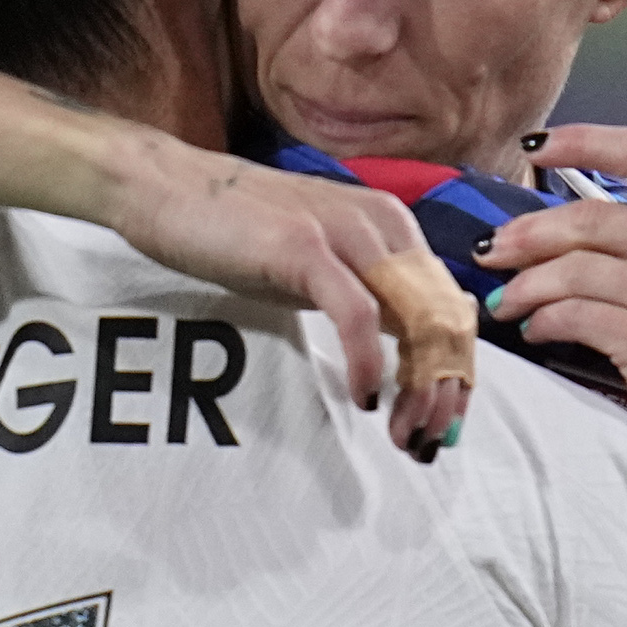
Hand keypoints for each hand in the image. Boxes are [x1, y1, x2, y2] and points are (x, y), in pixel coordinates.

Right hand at [104, 135, 475, 457]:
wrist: (169, 187)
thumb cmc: (238, 230)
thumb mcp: (318, 264)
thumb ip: (364, 293)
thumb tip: (405, 349)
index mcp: (393, 225)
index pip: (450, 305)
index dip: (456, 370)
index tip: (441, 421)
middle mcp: (383, 223)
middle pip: (443, 317)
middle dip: (444, 389)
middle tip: (428, 439)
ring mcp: (345, 232)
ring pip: (414, 318)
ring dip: (416, 386)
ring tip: (403, 430)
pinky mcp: (305, 248)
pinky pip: (357, 314)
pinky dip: (368, 362)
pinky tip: (363, 396)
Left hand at [473, 123, 626, 505]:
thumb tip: (567, 219)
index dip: (583, 141)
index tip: (534, 148)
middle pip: (590, 217)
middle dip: (526, 234)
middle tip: (491, 250)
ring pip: (572, 269)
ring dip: (524, 286)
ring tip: (507, 301)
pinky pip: (573, 317)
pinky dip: (541, 322)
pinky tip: (536, 331)